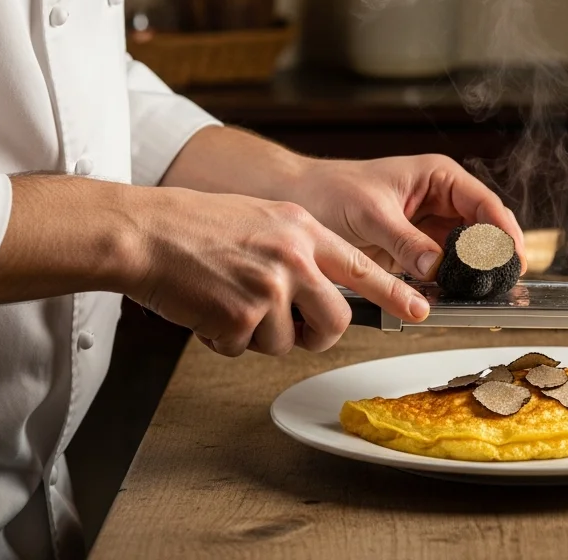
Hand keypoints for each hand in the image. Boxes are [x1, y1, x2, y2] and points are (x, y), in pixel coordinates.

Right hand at [129, 185, 428, 355]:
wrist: (148, 232)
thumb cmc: (197, 225)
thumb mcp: (264, 218)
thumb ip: (299, 247)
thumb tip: (321, 284)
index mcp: (303, 229)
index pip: (362, 266)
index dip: (393, 293)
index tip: (420, 311)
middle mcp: (294, 257)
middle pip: (335, 321)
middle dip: (318, 334)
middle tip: (292, 326)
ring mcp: (270, 288)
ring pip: (286, 342)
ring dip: (258, 335)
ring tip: (229, 300)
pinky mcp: (242, 316)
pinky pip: (245, 349)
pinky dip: (225, 339)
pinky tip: (208, 308)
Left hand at [283, 154, 525, 280]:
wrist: (299, 201)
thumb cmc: (331, 191)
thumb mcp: (371, 214)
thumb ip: (405, 241)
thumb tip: (436, 267)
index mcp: (438, 176)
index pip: (484, 203)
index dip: (503, 232)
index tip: (513, 259)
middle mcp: (440, 199)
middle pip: (484, 228)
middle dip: (495, 254)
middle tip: (502, 284)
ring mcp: (429, 225)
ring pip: (467, 251)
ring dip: (474, 271)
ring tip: (481, 294)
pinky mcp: (416, 249)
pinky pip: (444, 267)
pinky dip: (451, 282)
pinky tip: (453, 295)